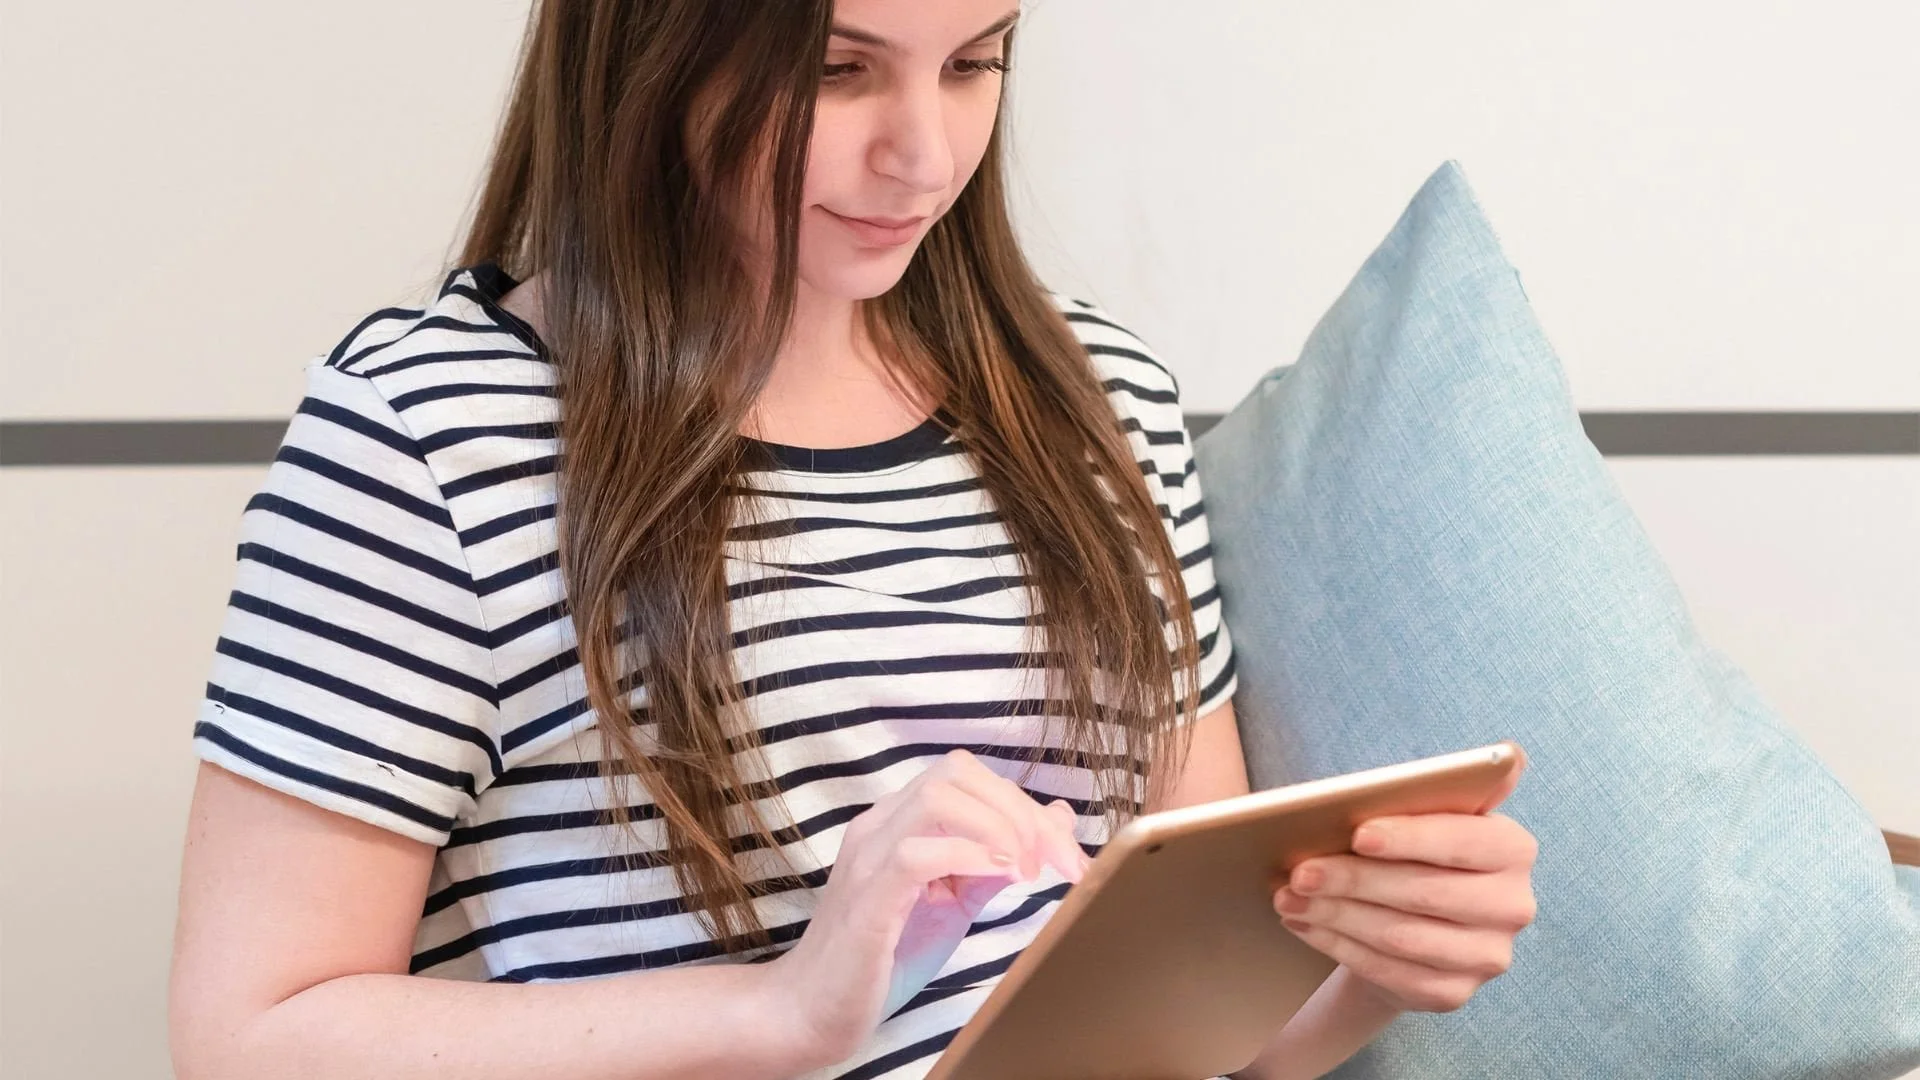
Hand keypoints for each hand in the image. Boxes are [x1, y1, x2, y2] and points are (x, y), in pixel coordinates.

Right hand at [765, 749, 1090, 1066]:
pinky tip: (1000, 875)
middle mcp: (881, 824)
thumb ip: (1000, 858)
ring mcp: (869, 856)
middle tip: (1059, 864)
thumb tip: (1059, 819)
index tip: (1069, 857)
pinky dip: (968, 854)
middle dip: (1021, 810)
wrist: (814, 1011)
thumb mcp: (957, 902)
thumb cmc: (884, 957)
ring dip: (998, 826)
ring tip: (1025, 871)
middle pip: (957, 772)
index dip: (1028, 807)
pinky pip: (916, 853)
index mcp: (901, 821)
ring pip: (937, 795)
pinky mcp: (867, 898)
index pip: (971, 778)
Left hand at [1272, 749, 1537, 1013]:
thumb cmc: (1413, 854)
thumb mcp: (1424, 817)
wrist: (1413, 924)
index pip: (1464, 841)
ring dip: (1336, 915)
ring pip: (1400, 935)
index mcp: (1513, 849)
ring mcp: (1487, 956)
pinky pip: (1387, 970)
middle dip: (1354, 880)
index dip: (1411, 838)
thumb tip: (1504, 752)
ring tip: (1289, 898)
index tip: (1358, 834)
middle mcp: (1512, 905)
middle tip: (1301, 872)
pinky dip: (1338, 945)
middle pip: (1425, 892)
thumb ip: (1438, 790)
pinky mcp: (1453, 993)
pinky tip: (1305, 924)